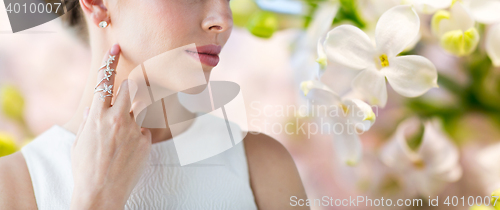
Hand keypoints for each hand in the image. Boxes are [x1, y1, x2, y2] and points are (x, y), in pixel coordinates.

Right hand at [70, 44, 151, 209]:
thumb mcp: (80, 142)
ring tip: (123, 129)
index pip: (104, 81)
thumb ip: (88, 121)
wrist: (101, 193)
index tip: (116, 47)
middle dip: (131, 85)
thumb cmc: (85, 168)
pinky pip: (144, 130)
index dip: (110, 61)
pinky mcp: (146, 142)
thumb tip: (94, 108)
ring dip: (135, 110)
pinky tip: (128, 150)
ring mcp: (134, 130)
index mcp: (97, 116)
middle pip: (131, 88)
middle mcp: (117, 119)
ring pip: (141, 106)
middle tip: (132, 88)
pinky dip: (138, 134)